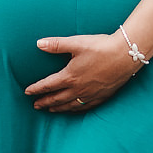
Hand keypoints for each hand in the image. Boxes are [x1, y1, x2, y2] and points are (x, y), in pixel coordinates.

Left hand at [25, 33, 140, 111]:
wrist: (125, 56)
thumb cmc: (100, 47)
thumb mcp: (76, 43)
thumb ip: (56, 44)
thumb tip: (38, 43)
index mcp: (70, 76)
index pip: (48, 85)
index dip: (36, 88)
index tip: (27, 92)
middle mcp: (78, 89)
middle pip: (57, 98)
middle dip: (45, 102)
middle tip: (35, 105)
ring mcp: (90, 95)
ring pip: (70, 105)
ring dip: (58, 108)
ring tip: (50, 110)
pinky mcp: (101, 96)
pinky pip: (84, 107)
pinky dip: (75, 110)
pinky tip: (73, 109)